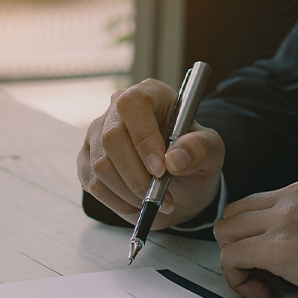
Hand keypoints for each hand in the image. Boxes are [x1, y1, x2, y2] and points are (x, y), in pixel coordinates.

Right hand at [77, 79, 224, 227]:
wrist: (179, 183)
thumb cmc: (192, 158)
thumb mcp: (211, 151)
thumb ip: (200, 149)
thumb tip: (174, 159)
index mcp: (149, 94)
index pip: (132, 105)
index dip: (143, 138)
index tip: (160, 170)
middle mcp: (116, 110)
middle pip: (112, 138)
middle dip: (136, 175)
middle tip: (158, 195)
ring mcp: (96, 135)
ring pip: (100, 165)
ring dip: (128, 192)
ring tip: (152, 201)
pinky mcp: (86, 160)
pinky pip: (93, 184)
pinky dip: (117, 201)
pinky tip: (137, 203)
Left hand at [214, 176, 297, 297]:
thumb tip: (272, 248)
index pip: (256, 205)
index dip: (256, 236)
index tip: (277, 263)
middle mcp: (294, 195)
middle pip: (234, 216)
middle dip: (240, 246)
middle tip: (269, 276)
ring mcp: (285, 218)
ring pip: (225, 234)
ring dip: (237, 262)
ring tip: (269, 285)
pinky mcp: (279, 246)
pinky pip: (231, 258)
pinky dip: (238, 279)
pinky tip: (266, 292)